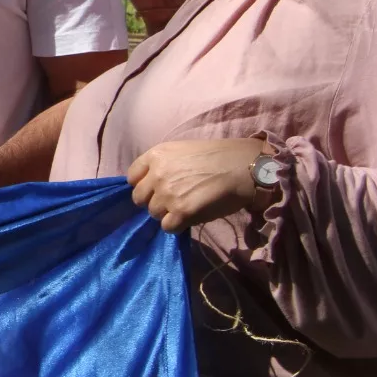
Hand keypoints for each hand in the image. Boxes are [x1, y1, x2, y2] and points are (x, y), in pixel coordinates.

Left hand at [127, 139, 266, 232]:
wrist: (244, 167)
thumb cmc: (219, 156)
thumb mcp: (182, 150)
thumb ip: (163, 165)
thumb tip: (153, 184)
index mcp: (156, 155)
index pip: (131, 177)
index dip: (143, 185)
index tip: (155, 189)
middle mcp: (157, 174)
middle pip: (139, 199)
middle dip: (153, 202)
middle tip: (172, 201)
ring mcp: (167, 194)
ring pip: (153, 214)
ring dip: (167, 214)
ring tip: (186, 207)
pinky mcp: (181, 212)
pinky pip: (167, 227)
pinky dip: (177, 225)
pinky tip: (190, 217)